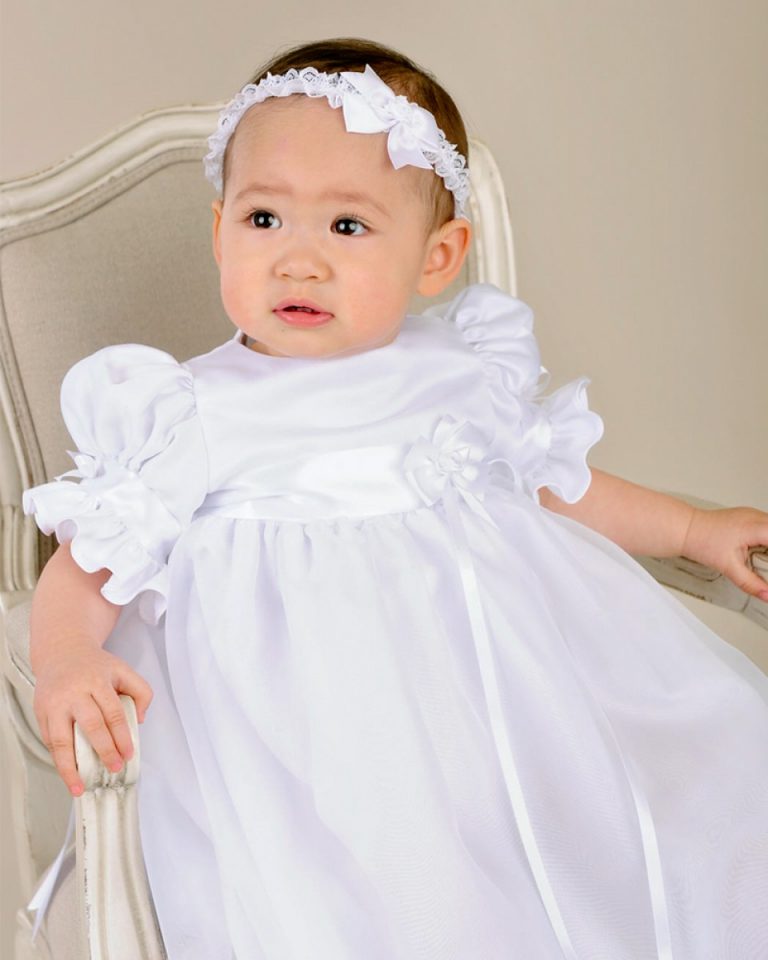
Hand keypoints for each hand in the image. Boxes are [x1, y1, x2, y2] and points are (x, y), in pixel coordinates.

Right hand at [33, 643, 153, 796]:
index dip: (121, 736)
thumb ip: (141, 692)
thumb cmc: (96, 665)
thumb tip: (139, 721)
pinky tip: (68, 773)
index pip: (112, 713)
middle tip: (114, 768)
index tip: (128, 754)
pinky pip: (49, 741)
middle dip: (104, 751)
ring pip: (61, 740)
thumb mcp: (123, 670)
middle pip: (90, 726)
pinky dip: (58, 760)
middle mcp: (73, 693)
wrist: (62, 652)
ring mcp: (54, 704)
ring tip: (79, 787)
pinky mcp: (41, 712)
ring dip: (70, 767)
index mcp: (97, 681)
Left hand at [681, 506, 767, 601]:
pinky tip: (764, 551)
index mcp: (755, 527)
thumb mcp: (728, 567)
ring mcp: (752, 514)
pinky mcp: (747, 517)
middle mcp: (756, 517)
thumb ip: (750, 583)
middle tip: (766, 566)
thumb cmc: (702, 541)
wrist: (685, 529)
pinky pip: (767, 526)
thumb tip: (767, 596)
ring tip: (764, 561)